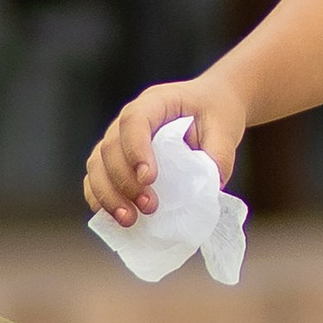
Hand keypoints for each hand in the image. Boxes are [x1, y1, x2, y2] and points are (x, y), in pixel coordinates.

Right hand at [85, 80, 245, 225]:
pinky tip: (115, 219)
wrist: (212, 105)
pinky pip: (97, 178)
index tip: (150, 178)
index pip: (135, 120)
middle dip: (124, 181)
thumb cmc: (216, 112)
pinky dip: (100, 199)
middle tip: (149, 207)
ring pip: (97, 165)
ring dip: (108, 195)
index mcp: (156, 102)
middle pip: (110, 147)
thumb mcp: (226, 128)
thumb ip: (218, 156)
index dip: (136, 149)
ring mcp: (119, 139)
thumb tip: (207, 191)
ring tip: (129, 220)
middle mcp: (128, 119)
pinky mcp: (117, 160)